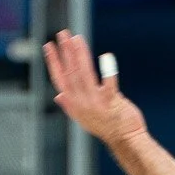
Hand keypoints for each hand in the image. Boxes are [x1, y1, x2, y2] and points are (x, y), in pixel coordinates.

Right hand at [42, 30, 147, 146]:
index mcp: (73, 104)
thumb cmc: (106, 127)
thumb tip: (58, 95)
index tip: (49, 45)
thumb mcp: (84, 118)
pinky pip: (109, 86)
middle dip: (66, 51)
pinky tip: (106, 57)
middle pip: (71, 72)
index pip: (59, 79)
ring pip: (85, 74)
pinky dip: (109, 72)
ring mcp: (96, 104)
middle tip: (63, 33)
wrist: (126, 141)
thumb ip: (70, 105)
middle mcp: (82, 103)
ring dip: (80, 55)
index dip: (53, 62)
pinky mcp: (112, 104)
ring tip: (77, 38)